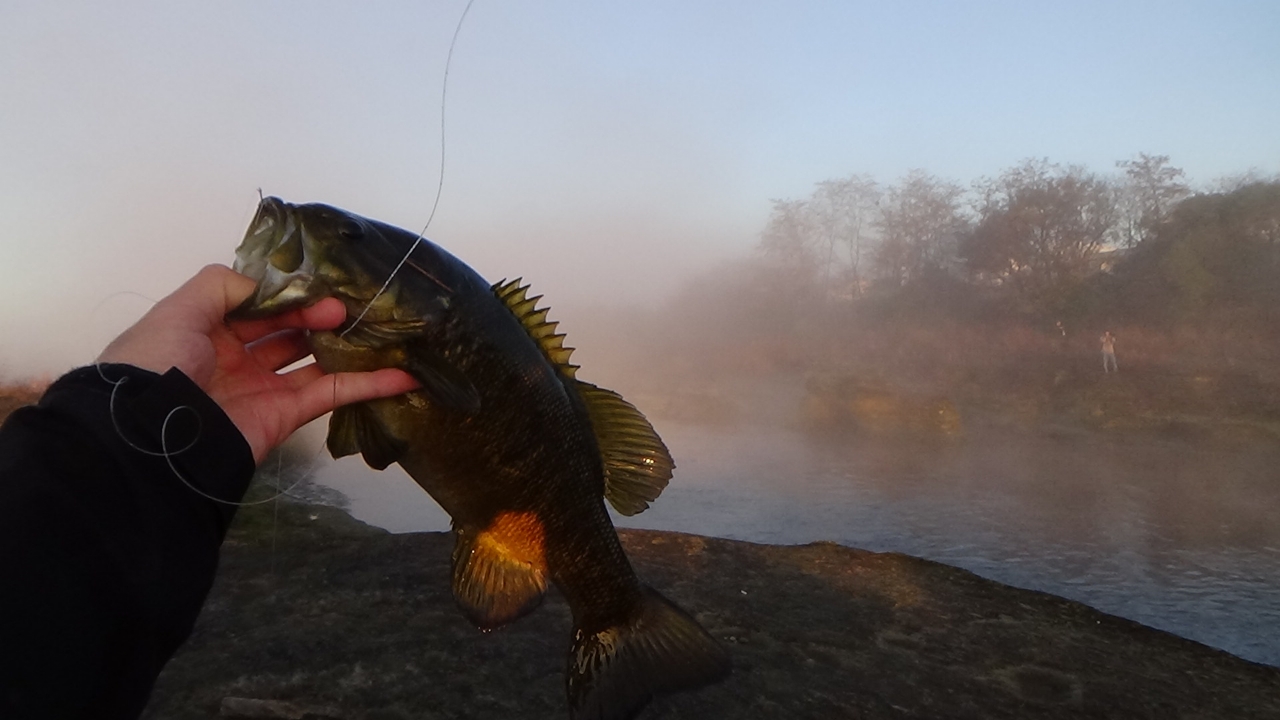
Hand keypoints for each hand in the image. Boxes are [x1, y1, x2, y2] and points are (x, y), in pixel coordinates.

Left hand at [97, 264, 419, 462]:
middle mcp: (235, 359)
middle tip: (349, 309)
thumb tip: (272, 288)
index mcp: (206, 332)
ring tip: (381, 331)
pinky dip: (368, 385)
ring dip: (347, 347)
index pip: (258, 306)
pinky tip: (401, 375)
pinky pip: (332, 395)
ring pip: (316, 361)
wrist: (152, 438)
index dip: (289, 296)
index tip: (320, 287)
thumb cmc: (159, 365)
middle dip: (320, 316)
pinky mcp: (287, 416)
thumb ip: (225, 286)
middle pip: (289, 330)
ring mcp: (263, 389)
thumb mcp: (179, 310)